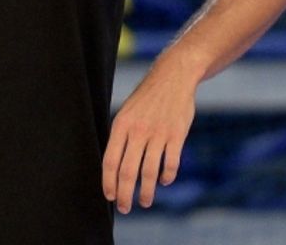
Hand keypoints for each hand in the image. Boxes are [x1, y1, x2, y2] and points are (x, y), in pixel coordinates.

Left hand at [101, 55, 198, 212]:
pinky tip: (163, 181)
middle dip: (125, 194)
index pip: (110, 160)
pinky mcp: (177, 135)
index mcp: (121, 125)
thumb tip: (113, 166)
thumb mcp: (127, 112)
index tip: (109, 196)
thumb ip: (121, 137)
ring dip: (146, 191)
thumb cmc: (146, 98)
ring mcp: (158, 133)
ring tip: (145, 202)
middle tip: (125, 208)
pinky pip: (170, 163)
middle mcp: (138, 131)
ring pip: (149, 171)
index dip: (108, 181)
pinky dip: (166, 176)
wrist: (173, 77)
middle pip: (128, 170)